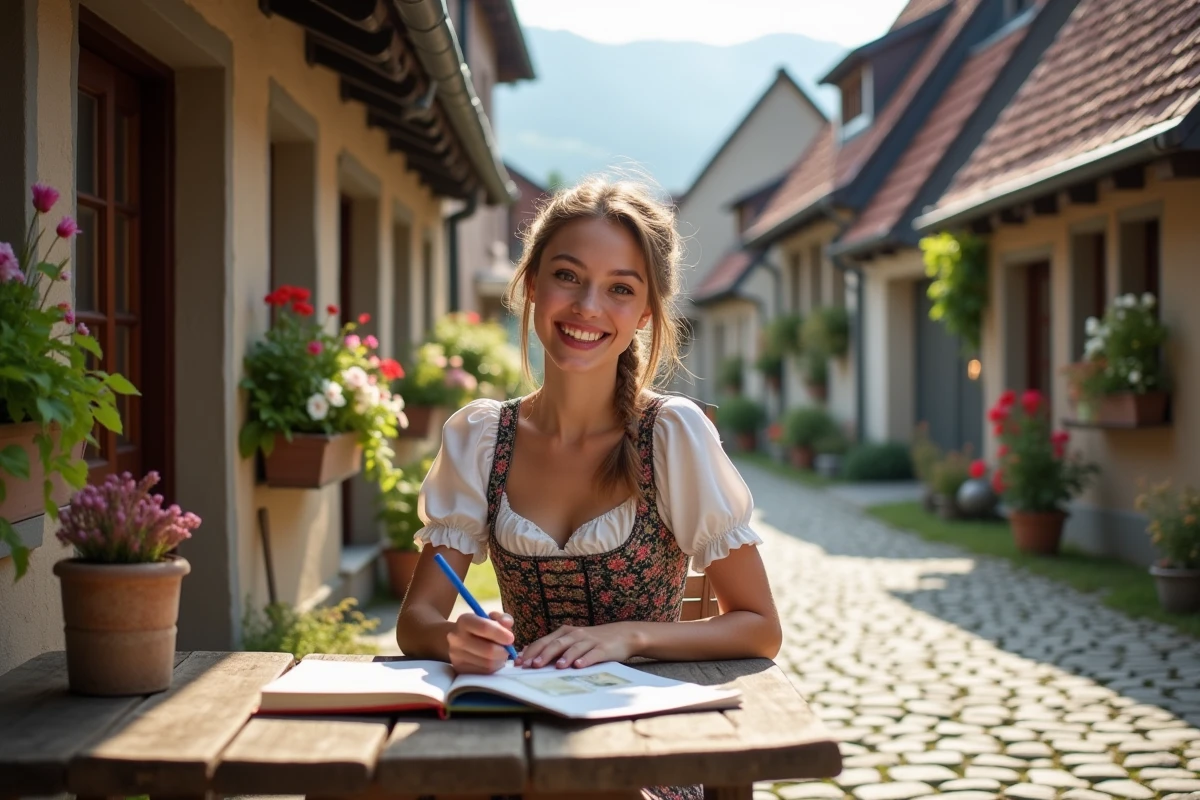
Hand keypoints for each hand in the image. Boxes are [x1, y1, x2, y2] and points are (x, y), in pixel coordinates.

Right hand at [447, 611, 515, 673]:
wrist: (459, 641)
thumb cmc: (479, 628)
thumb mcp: (490, 618)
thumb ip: (501, 618)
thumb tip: (508, 623)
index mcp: (464, 621)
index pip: (484, 627)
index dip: (501, 634)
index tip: (511, 638)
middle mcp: (457, 638)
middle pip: (488, 650)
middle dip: (503, 651)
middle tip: (508, 649)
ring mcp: (456, 656)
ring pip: (488, 664)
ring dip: (500, 660)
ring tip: (500, 655)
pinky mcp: (460, 670)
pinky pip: (484, 673)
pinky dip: (493, 668)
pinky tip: (493, 661)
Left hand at [515, 623, 637, 668]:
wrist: (623, 635)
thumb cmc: (593, 641)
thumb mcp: (571, 640)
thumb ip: (552, 645)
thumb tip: (528, 652)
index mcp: (565, 633)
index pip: (543, 641)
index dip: (530, 652)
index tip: (518, 663)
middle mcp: (575, 634)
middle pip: (556, 644)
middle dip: (542, 655)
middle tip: (531, 665)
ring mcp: (590, 641)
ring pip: (574, 648)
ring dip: (564, 657)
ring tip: (556, 666)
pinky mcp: (603, 649)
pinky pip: (593, 654)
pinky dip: (585, 660)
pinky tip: (579, 666)